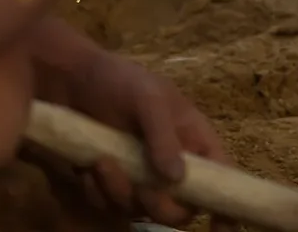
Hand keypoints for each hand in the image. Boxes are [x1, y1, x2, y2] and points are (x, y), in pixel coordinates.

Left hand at [54, 47, 231, 229]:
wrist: (69, 81)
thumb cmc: (119, 81)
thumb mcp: (148, 100)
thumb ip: (163, 138)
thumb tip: (177, 180)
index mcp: (194, 141)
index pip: (223, 179)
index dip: (228, 207)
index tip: (221, 230)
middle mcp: (173, 165)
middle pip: (181, 209)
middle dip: (160, 206)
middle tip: (141, 187)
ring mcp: (142, 178)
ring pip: (140, 211)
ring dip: (119, 193)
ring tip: (102, 162)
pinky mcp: (112, 184)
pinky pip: (110, 206)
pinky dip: (98, 192)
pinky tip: (88, 167)